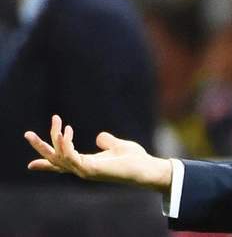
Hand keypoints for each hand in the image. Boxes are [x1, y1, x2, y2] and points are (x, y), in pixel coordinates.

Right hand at [24, 115, 171, 192]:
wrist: (146, 168)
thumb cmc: (134, 159)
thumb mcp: (117, 146)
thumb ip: (106, 141)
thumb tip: (99, 137)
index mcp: (86, 163)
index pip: (62, 164)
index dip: (46, 163)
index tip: (30, 164)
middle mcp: (82, 168)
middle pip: (54, 160)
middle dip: (41, 146)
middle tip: (27, 133)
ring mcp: (85, 171)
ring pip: (59, 158)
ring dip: (53, 138)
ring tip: (56, 119)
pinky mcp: (90, 169)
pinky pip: (70, 157)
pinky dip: (65, 144)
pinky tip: (65, 131)